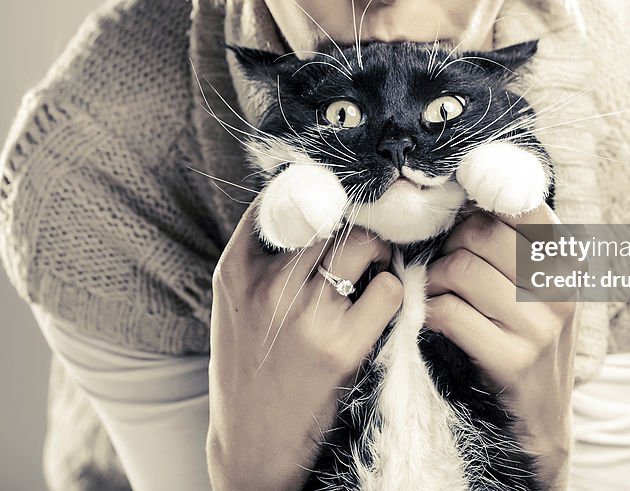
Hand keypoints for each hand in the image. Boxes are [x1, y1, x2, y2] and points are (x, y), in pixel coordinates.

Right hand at [207, 202, 401, 489]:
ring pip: (367, 244)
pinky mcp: (342, 346)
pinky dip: (393, 291)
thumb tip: (317, 202)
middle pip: (334, 216)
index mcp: (237, 269)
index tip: (341, 194)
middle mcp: (268, 285)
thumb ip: (265, 254)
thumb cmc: (250, 363)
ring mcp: (306, 315)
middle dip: (359, 221)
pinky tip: (380, 305)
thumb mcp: (236, 302)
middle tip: (367, 237)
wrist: (253, 440)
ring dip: (380, 252)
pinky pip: (389, 291)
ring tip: (374, 270)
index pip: (283, 198)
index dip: (320, 188)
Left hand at [424, 204, 577, 489]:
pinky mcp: (512, 360)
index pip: (524, 201)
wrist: (542, 419)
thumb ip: (511, 242)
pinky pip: (449, 312)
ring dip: (433, 279)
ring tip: (436, 292)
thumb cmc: (526, 337)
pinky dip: (429, 310)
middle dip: (449, 244)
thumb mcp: (536, 285)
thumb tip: (460, 195)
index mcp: (568, 260)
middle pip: (482, 232)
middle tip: (443, 264)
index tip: (460, 207)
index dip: (483, 194)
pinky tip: (433, 318)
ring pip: (461, 270)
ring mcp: (540, 327)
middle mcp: (561, 288)